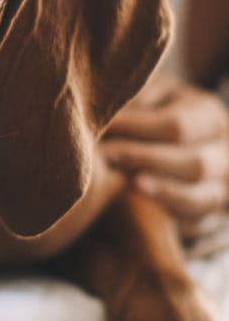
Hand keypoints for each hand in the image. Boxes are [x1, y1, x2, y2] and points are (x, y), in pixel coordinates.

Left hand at [102, 74, 228, 241]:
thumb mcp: (150, 95)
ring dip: (163, 193)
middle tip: (107, 155)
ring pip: (201, 199)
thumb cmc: (152, 113)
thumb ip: (137, 98)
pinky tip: (144, 210)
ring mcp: (222, 189)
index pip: (178, 126)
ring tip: (129, 184)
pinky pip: (196, 225)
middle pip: (195, 163)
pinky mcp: (212, 219)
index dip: (138, 127)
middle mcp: (224, 154)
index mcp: (208, 117)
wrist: (168, 146)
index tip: (104, 127)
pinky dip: (170, 220)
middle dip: (147, 159)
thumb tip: (113, 106)